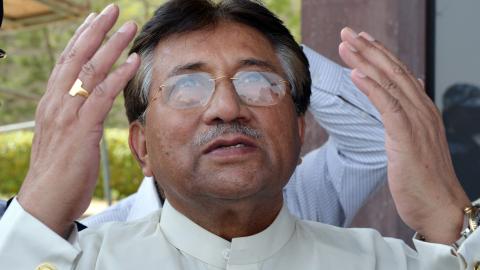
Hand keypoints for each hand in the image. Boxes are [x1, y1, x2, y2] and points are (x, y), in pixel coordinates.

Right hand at [16, 4, 139, 236]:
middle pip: (77, 57)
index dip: (81, 38)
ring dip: (112, 46)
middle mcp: (56, 102)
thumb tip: (86, 102)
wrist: (45, 200)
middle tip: (114, 10)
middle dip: (96, 30)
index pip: (66, 61)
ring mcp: (67, 114)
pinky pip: (101, 96)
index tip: (95, 19)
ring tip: (130, 27)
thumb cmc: (58, 170)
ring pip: (90, 71)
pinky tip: (132, 62)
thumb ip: (72, 114)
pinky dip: (118, 76)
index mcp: (52, 102)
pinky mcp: (81, 130)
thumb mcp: (63, 135)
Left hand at [338, 27, 469, 243]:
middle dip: (369, 49)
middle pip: (393, 71)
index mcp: (422, 111)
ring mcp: (417, 122)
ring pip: (390, 82)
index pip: (399, 75)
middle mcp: (422, 111)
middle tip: (347, 33)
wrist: (440, 208)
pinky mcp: (407, 136)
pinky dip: (372, 87)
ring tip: (346, 44)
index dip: (379, 55)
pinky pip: (388, 105)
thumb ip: (409, 118)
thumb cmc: (423, 180)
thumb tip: (406, 96)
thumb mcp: (415, 143)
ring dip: (366, 61)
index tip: (361, 41)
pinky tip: (356, 73)